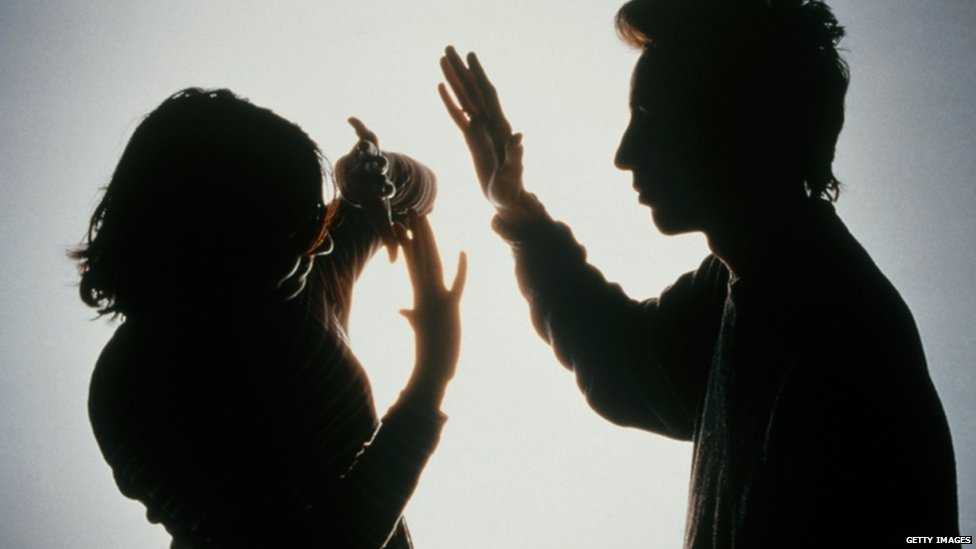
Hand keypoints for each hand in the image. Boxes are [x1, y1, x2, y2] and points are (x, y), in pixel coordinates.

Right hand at [345, 117, 398, 261]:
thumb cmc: (374, 202)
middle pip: (380, 168)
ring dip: (368, 148)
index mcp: (382, 187)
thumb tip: (394, 262)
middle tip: (379, 166)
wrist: (370, 180)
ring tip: (365, 145)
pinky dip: (358, 125)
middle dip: (378, 168)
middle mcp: (378, 171)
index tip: (385, 191)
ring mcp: (372, 156)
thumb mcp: (380, 219)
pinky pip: (363, 132)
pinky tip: (351, 120)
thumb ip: (388, 239)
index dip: (385, 189)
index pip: (386, 188)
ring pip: (372, 151)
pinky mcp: (365, 144)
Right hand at [396, 211, 466, 403]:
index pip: (414, 263)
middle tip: (412, 210)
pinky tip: (462, 252)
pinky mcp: (448, 308)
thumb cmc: (430, 352)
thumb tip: (402, 310)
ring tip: (422, 220)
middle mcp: (425, 293)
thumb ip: (410, 316)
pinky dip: (460, 270)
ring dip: (427, 241)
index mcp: (420, 296)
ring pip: (430, 263)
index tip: (406, 225)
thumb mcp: (420, 328)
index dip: (411, 243)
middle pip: (420, 257)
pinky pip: (455, 285)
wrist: (433, 371)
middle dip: (417, 233)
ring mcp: (436, 299)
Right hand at [438, 46, 542, 224]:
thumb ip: (516, 154)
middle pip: (473, 91)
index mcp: (499, 128)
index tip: (470, 56)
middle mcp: (490, 124)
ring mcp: (480, 130)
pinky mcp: (472, 139)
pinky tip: (442, 88)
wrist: (507, 201)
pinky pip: (459, 115)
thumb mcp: (513, 173)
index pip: (487, 95)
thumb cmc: (511, 190)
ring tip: (443, 59)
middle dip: (461, 69)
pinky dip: (450, 101)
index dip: (479, 75)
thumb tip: (518, 136)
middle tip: (449, 48)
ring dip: (454, 79)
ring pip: (465, 99)